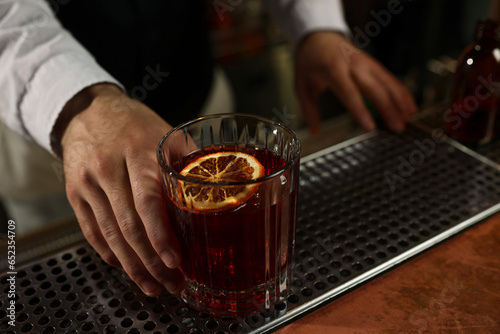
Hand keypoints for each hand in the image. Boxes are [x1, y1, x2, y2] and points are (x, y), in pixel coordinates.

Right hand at [55, 84, 183, 295]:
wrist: (87, 111)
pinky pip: (92, 232)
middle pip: (128, 226)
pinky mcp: (74, 193)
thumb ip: (190, 163)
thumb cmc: (135, 124)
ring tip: (152, 286)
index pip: (148, 201)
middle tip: (171, 284)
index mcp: (139, 152)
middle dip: (151, 262)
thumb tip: (221, 193)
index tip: (175, 261)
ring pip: (109, 235)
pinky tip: (128, 268)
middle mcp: (109, 168)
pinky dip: (111, 255)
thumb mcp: (167, 134)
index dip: (161, 235)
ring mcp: (88, 182)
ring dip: (132, 267)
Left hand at [294, 31, 416, 133]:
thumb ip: (309, 109)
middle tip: (397, 128)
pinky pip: (390, 77)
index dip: (360, 110)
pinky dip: (401, 91)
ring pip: (387, 82)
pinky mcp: (373, 64)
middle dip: (388, 109)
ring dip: (400, 101)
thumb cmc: (309, 62)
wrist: (319, 36)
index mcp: (333, 70)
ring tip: (408, 120)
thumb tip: (315, 132)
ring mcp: (365, 63)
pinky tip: (410, 105)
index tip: (370, 127)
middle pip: (374, 88)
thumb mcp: (301, 85)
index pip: (349, 92)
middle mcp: (353, 65)